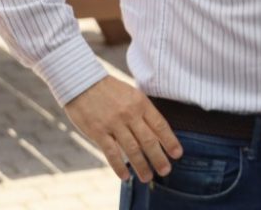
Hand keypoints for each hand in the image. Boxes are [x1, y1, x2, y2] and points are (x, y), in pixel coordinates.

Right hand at [63, 76, 183, 182]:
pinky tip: (125, 176)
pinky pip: (111, 153)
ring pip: (132, 149)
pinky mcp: (98, 132)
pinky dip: (119, 166)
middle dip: (159, 158)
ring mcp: (114, 123)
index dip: (170, 141)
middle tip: (166, 171)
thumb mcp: (132, 95)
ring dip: (141, 166)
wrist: (82, 82)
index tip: (177, 154)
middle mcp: (130, 114)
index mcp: (141, 103)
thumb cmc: (110, 90)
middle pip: (149, 140)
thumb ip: (143, 112)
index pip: (160, 125)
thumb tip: (157, 132)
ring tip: (148, 178)